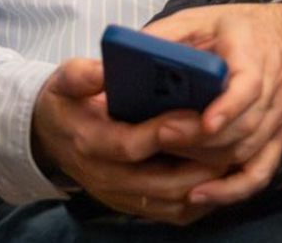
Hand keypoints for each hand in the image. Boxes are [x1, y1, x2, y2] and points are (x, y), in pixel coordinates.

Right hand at [30, 59, 226, 224]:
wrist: (50, 137)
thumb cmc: (66, 103)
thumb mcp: (65, 81)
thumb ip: (83, 75)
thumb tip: (104, 69)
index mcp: (91, 142)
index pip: (132, 145)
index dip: (166, 132)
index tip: (197, 114)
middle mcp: (106, 176)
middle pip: (161, 182)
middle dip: (199, 163)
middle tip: (230, 139)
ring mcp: (120, 195)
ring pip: (172, 201)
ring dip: (205, 183)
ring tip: (232, 155)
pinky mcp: (133, 206)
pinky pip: (173, 212)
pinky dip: (200, 198)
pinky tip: (220, 176)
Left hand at [141, 2, 281, 207]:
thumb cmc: (241, 28)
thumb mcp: (202, 17)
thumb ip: (168, 35)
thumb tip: (125, 57)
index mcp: (255, 56)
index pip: (250, 87)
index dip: (228, 108)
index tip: (204, 122)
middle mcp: (273, 91)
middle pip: (242, 127)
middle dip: (200, 138)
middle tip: (161, 136)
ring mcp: (278, 119)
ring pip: (245, 151)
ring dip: (207, 159)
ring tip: (169, 155)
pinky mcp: (278, 139)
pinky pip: (260, 173)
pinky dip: (232, 190)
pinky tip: (200, 195)